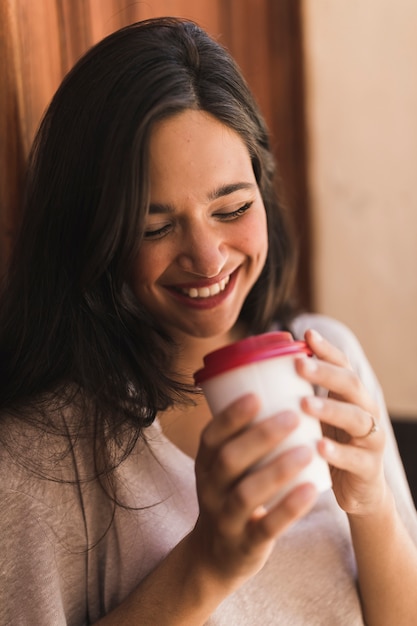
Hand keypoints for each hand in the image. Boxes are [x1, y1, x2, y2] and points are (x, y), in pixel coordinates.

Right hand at [192, 393, 317, 586]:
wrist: (216, 556)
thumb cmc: (230, 495)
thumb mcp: (223, 468)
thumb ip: (241, 437)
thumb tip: (273, 387)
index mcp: (205, 465)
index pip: (211, 436)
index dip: (231, 416)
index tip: (257, 394)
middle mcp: (209, 489)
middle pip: (228, 460)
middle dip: (260, 436)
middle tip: (292, 416)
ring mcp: (225, 518)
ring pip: (247, 493)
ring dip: (277, 470)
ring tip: (307, 450)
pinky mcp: (245, 544)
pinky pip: (267, 527)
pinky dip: (289, 508)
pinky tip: (312, 489)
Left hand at [296, 329, 385, 516]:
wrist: (357, 492)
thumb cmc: (327, 446)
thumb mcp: (315, 420)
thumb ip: (296, 398)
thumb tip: (253, 375)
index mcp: (350, 396)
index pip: (342, 365)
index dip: (327, 350)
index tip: (307, 335)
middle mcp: (365, 411)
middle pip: (351, 385)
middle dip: (325, 373)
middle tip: (299, 366)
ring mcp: (370, 439)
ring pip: (357, 418)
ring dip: (330, 408)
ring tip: (304, 404)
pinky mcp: (369, 468)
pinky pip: (355, 458)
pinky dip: (337, 451)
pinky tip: (319, 447)